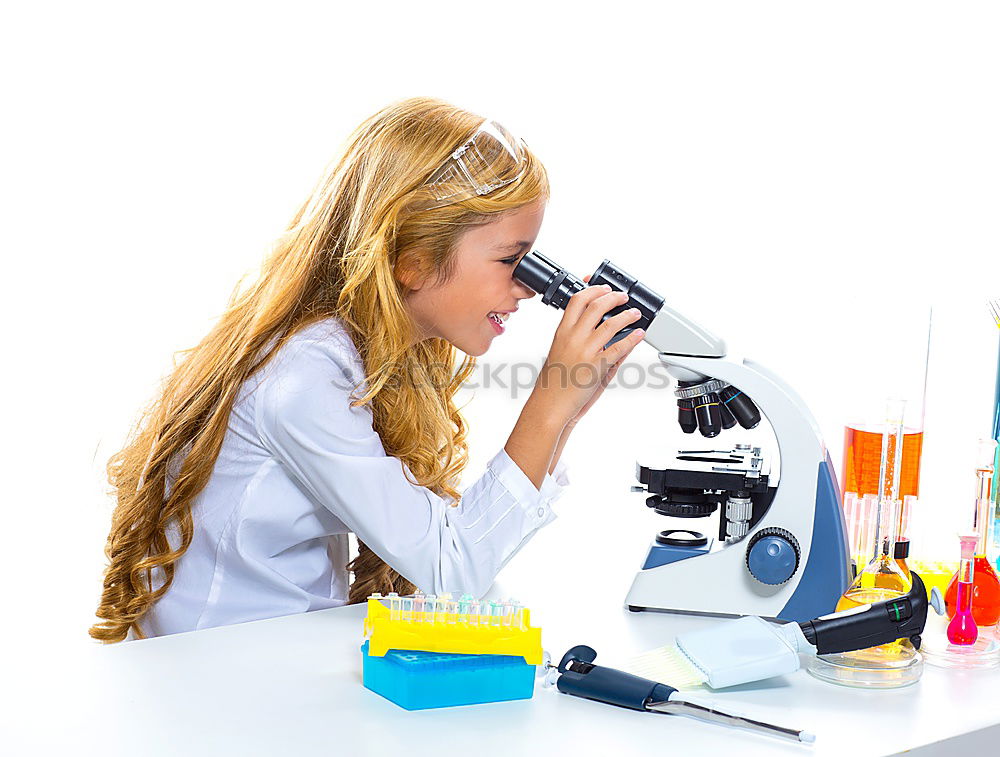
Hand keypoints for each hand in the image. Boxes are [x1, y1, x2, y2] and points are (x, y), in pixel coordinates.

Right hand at [532, 277, 644, 427]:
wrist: (550, 405)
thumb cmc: (552, 384)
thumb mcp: (562, 355)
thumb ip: (582, 341)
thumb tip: (598, 329)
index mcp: (562, 333)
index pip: (577, 301)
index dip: (593, 290)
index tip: (603, 288)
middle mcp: (573, 339)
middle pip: (596, 306)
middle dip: (613, 297)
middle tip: (623, 297)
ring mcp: (585, 352)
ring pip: (610, 324)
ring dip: (627, 315)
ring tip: (635, 313)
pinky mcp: (596, 367)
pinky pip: (619, 348)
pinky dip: (632, 338)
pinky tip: (638, 334)